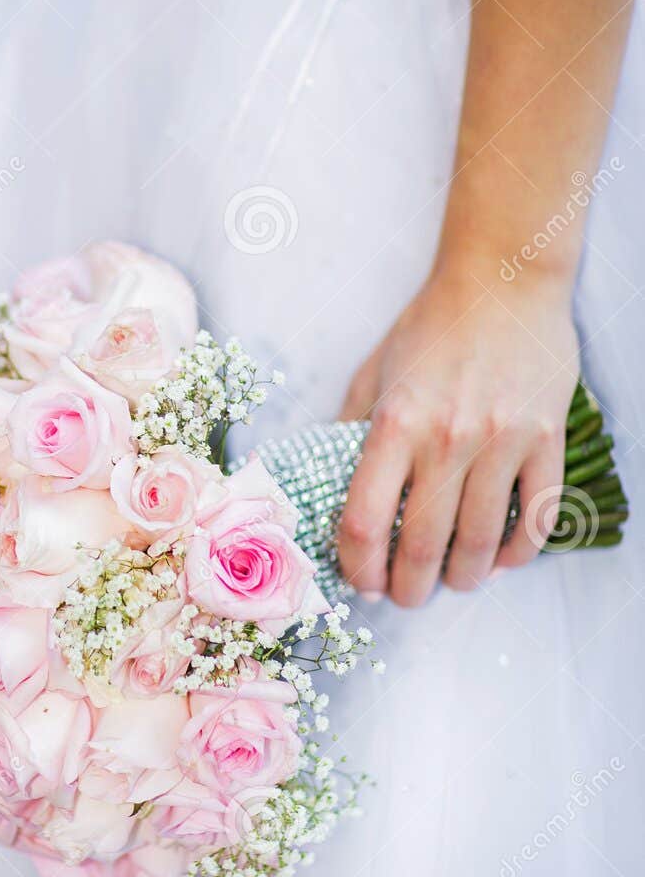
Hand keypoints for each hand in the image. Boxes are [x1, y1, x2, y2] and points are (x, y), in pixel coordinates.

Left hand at [337, 268, 578, 607]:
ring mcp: (502, 440)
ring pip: (481, 542)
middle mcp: (446, 437)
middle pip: (421, 545)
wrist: (502, 280)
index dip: (358, 568)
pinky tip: (502, 559)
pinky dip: (518, 551)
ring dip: (464, 578)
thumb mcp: (373, 372)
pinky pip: (535, 515)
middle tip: (406, 596)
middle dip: (409, 588)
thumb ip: (351, 431)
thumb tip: (331, 489)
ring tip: (454, 582)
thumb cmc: (431, 326)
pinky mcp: (545, 439)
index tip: (361, 581)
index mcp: (394, 423)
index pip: (363, 521)